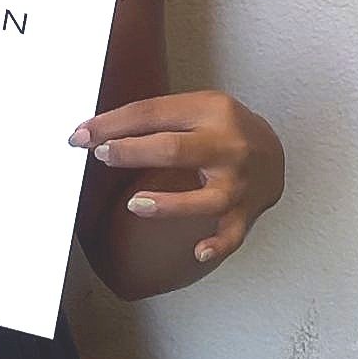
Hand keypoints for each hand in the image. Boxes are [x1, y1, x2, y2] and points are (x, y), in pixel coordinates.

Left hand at [71, 89, 284, 269]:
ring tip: (136, 205)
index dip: (112, 124)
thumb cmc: (224, 128)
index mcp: (211, 111)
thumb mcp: (196, 106)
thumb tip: (99, 131)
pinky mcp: (246, 211)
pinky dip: (216, 244)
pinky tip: (197, 251)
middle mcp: (227, 145)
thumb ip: (155, 118)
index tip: (82, 135)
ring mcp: (238, 182)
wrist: (275, 150)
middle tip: (102, 155)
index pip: (152, 114)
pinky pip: (231, 233)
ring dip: (169, 205)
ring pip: (205, 199)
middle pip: (175, 149)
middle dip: (133, 152)